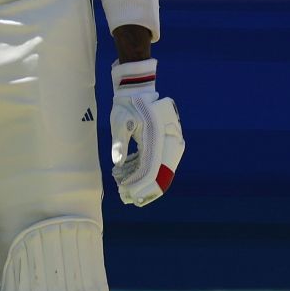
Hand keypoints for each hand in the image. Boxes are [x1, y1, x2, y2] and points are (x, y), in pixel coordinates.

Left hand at [108, 59, 183, 207]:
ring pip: (164, 169)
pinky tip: (133, 177)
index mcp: (157, 134)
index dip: (141, 184)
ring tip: (130, 191)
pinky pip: (162, 161)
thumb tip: (117, 164)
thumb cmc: (126, 105)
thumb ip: (119, 143)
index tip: (129, 195)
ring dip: (148, 182)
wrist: (138, 91)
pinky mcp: (168, 141)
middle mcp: (169, 139)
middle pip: (163, 173)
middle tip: (131, 199)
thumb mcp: (119, 122)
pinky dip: (149, 171)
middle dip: (147, 189)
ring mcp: (171, 140)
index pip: (152, 167)